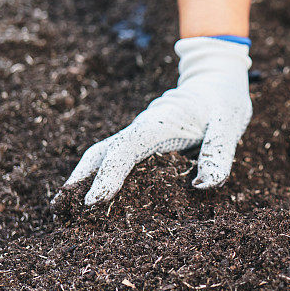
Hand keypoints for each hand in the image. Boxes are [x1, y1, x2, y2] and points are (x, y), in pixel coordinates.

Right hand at [54, 37, 251, 205]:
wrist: (217, 80)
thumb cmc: (223, 101)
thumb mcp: (229, 123)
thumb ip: (218, 152)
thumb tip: (201, 187)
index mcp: (159, 124)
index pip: (125, 151)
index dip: (107, 176)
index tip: (92, 202)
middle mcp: (142, 130)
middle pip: (101, 153)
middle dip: (79, 179)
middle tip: (60, 211)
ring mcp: (140, 136)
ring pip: (103, 156)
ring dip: (83, 179)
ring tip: (65, 211)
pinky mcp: (144, 143)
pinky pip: (116, 159)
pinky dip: (99, 176)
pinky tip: (95, 199)